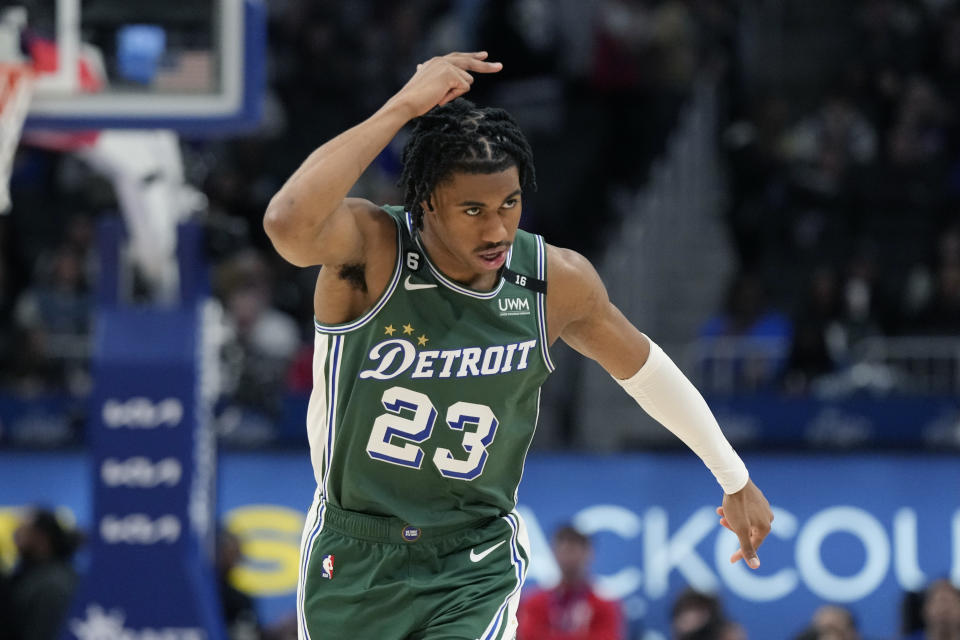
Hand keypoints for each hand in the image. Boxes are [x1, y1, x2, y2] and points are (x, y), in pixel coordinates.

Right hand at [386, 51, 501, 119]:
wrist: (406, 102)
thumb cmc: (415, 99)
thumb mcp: (426, 85)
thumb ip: (430, 76)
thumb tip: (420, 66)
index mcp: (436, 62)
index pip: (458, 57)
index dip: (472, 57)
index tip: (484, 55)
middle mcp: (442, 60)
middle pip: (469, 62)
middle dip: (486, 66)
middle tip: (500, 67)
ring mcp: (446, 65)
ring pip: (467, 82)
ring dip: (456, 93)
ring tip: (439, 97)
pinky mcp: (450, 73)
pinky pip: (464, 87)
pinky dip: (454, 96)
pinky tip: (440, 97)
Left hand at [716, 479, 772, 569]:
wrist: (735, 480)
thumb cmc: (737, 506)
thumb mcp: (740, 529)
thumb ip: (747, 547)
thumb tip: (755, 566)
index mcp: (765, 528)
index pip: (753, 546)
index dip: (740, 553)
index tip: (731, 560)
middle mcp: (768, 518)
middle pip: (748, 531)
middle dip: (733, 529)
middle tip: (721, 522)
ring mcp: (764, 508)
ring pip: (745, 520)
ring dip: (731, 519)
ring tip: (720, 512)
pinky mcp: (757, 499)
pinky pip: (746, 510)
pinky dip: (734, 511)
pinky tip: (723, 507)